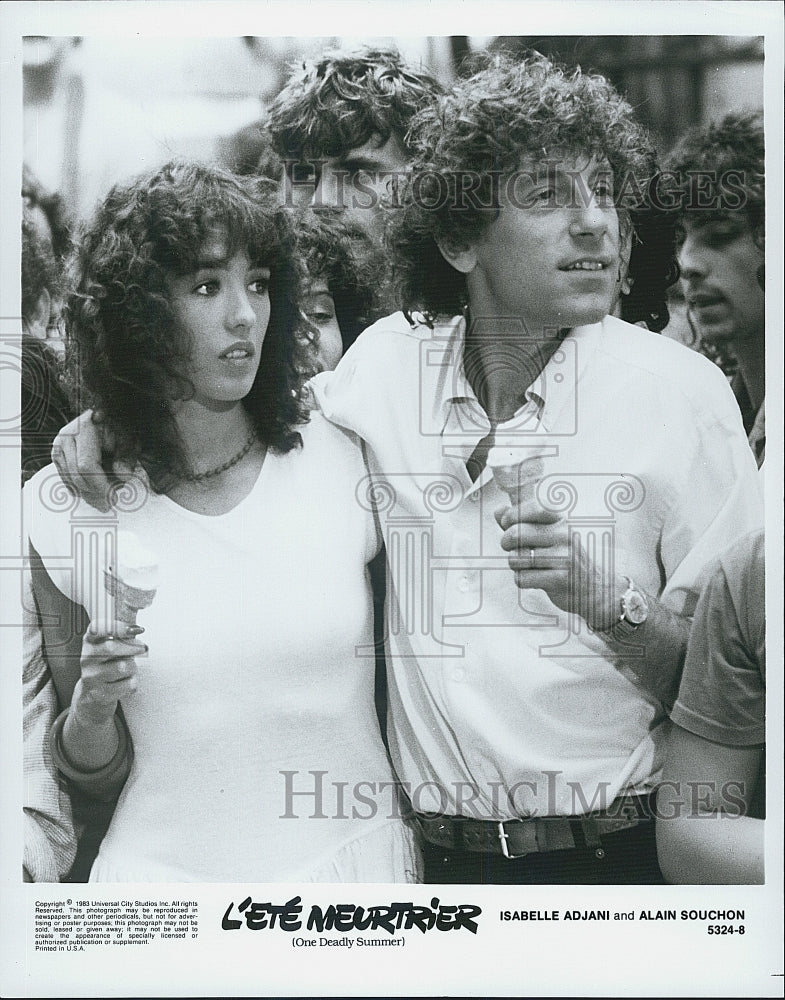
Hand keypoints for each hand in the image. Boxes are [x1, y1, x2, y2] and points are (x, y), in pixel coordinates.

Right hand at [51, 410, 132, 512]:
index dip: (100, 486)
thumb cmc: (118, 428)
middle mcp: (67, 435)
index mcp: (85, 427)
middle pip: (77, 476)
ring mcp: (59, 444)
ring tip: (106, 492)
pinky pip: (66, 479)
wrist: (105, 418)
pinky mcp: (57, 454)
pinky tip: (94, 489)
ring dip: (90, 492)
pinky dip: (80, 488)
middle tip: (111, 502)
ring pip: (70, 480)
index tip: (113, 498)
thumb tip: (122, 476)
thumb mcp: (130, 440)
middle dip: (96, 493)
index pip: (87, 465)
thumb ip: (127, 458)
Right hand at [71, 627, 145, 726]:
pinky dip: (133, 682)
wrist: (93, 694)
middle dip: (133, 646)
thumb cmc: (107, 665)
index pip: (97, 629)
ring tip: (128, 669)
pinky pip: (128, 684)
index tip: (136, 628)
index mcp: (89, 642)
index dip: (117, 627)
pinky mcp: (100, 694)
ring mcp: (91, 677)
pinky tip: (125, 682)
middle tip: (143, 647)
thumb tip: (137, 629)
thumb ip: (121, 636)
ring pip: (123, 667)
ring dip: (132, 667)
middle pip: (111, 647)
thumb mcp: (110, 646)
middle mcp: (86, 659)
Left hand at [496, 499, 620, 631]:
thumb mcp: (549, 534)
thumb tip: (498, 511)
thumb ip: (522, 521)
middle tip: (515, 549)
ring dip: (516, 565)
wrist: (596, 587)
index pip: (529, 507)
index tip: (508, 524)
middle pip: (514, 534)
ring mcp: (564, 556)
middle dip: (506, 544)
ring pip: (516, 558)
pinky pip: (522, 578)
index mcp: (561, 519)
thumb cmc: (566, 557)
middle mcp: (564, 534)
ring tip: (530, 565)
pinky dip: (522, 580)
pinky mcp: (560, 579)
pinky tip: (535, 578)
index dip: (510, 516)